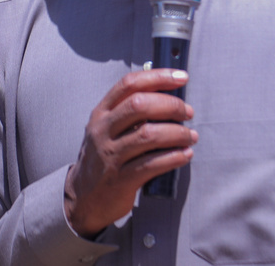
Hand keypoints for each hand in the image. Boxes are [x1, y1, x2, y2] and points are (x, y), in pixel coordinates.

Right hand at [64, 69, 197, 237]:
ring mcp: (110, 155)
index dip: (158, 77)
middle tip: (188, 112)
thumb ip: (130, 112)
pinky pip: (152, 164)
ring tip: (190, 136)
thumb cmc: (104, 157)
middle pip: (140, 105)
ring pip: (148, 135)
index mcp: (102, 112)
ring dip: (177, 133)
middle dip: (171, 106)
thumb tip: (171, 98)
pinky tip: (185, 154)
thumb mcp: (108, 128)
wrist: (84, 197)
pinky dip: (174, 157)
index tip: (181, 78)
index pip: (130, 84)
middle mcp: (103, 130)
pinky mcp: (120, 179)